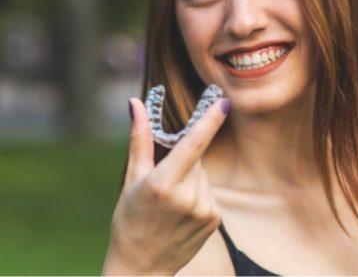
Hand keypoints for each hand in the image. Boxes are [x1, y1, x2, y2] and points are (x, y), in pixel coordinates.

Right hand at [102, 95, 229, 275]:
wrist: (141, 268)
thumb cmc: (129, 220)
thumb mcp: (132, 178)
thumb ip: (139, 138)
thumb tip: (136, 103)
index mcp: (163, 184)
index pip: (193, 144)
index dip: (210, 120)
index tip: (224, 102)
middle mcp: (187, 197)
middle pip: (197, 158)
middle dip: (185, 160)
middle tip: (165, 180)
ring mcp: (204, 210)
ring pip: (204, 175)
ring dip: (192, 178)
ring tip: (172, 202)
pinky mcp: (215, 219)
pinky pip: (210, 192)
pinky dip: (199, 194)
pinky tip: (183, 212)